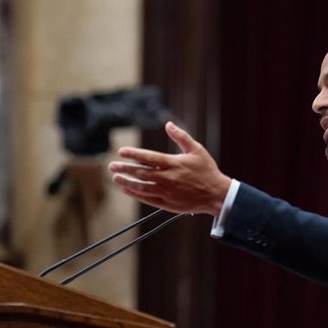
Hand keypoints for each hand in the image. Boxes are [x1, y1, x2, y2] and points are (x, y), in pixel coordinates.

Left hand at [108, 122, 230, 215]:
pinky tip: (127, 189)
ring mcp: (166, 192)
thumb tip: (168, 124)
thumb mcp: (197, 150)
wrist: (216, 194)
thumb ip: (181, 136)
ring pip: (141, 186)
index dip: (133, 154)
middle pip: (141, 172)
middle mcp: (167, 178)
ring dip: (127, 182)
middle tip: (111, 165)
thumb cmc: (206, 171)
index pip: (148, 157)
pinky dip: (135, 194)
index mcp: (173, 163)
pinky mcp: (167, 203)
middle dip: (124, 168)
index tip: (121, 152)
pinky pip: (147, 198)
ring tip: (115, 178)